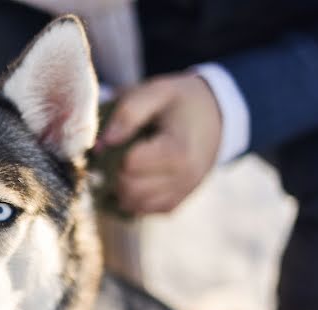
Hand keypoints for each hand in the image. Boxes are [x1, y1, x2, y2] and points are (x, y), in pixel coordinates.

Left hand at [99, 74, 221, 214]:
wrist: (216, 116)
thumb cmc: (181, 101)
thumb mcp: (157, 92)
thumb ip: (128, 113)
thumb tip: (101, 145)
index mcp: (179, 152)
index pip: (128, 166)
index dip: (115, 151)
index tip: (118, 137)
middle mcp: (183, 179)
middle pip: (128, 189)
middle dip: (114, 171)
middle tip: (115, 153)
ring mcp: (181, 194)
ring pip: (132, 205)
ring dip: (119, 187)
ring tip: (123, 164)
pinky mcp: (175, 203)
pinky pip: (143, 210)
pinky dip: (132, 197)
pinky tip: (134, 177)